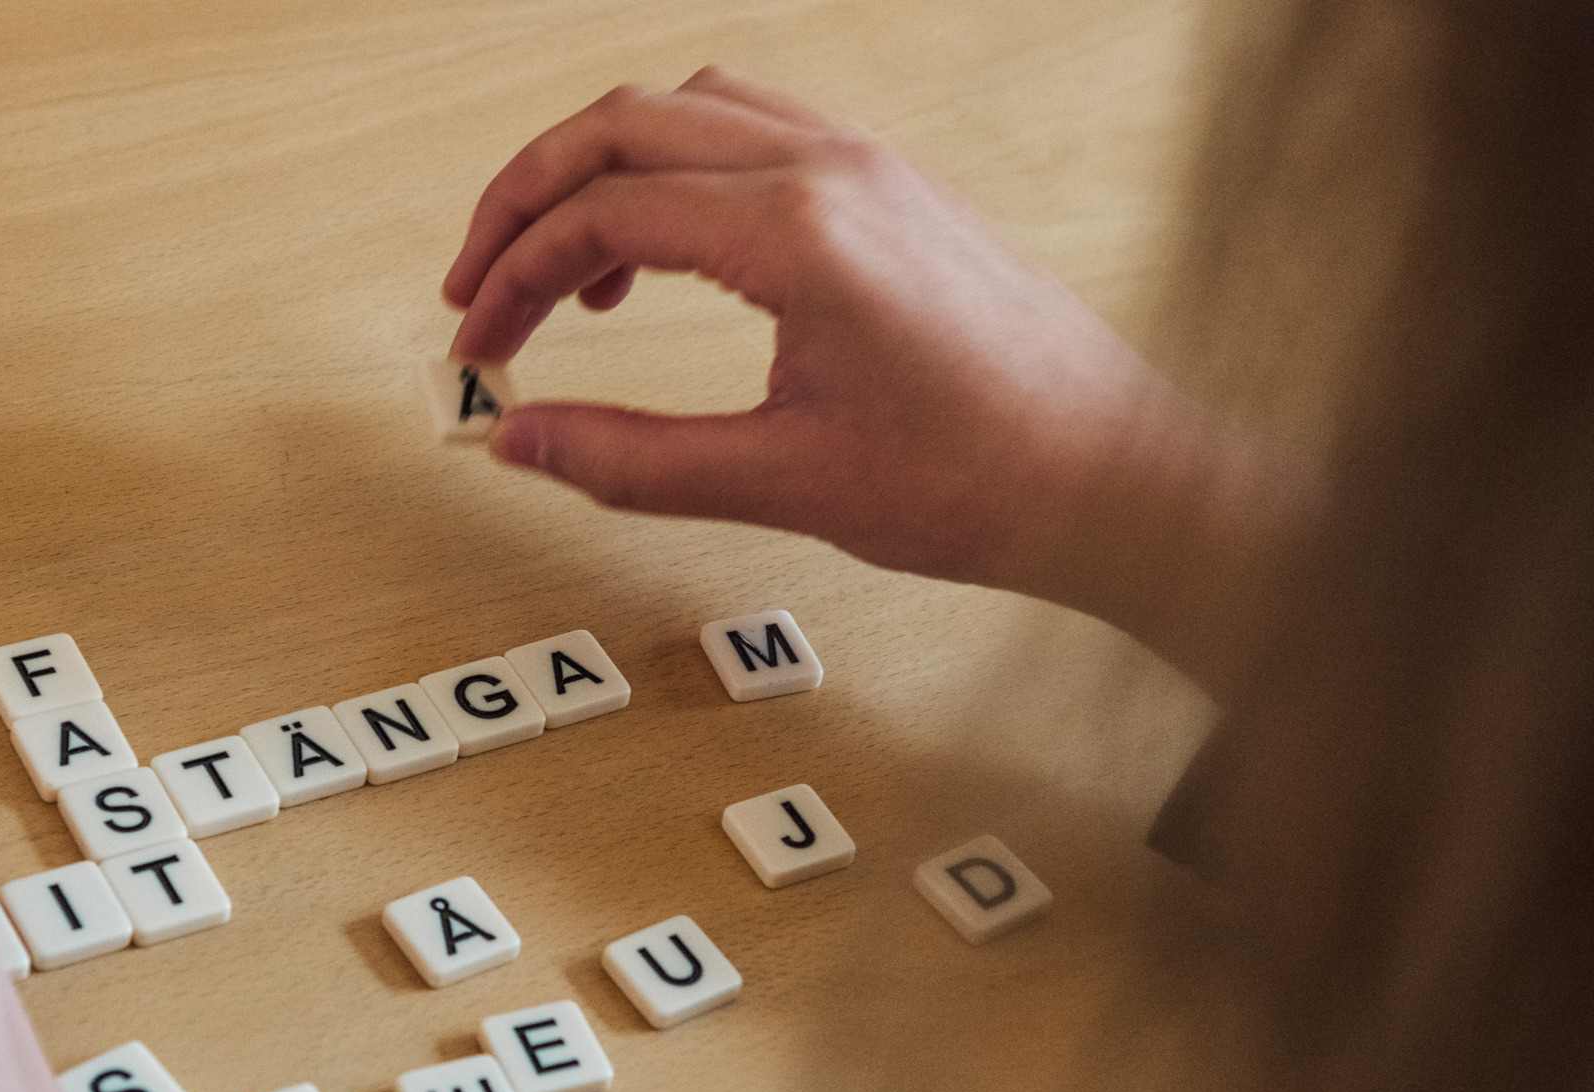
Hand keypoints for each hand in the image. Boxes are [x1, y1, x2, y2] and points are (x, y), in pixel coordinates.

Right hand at [444, 68, 1308, 688]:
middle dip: (527, 198)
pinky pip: (751, 127)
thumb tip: (519, 442)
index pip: (603, 212)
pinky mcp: (890, 184)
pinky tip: (665, 250)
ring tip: (566, 278)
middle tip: (477, 287)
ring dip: (602, 170)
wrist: (1117, 479)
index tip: (477, 348)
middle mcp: (832, 169)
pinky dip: (675, 168)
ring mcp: (868, 163)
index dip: (512, 279)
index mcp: (801, 232)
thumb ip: (631, 459)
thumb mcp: (782, 482)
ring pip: (686, 107)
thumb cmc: (984, 477)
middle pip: (623, 123)